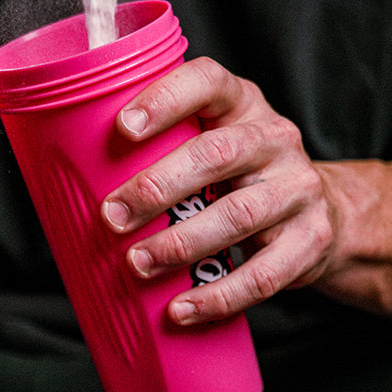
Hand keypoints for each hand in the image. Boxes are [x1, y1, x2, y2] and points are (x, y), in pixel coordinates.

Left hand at [101, 57, 338, 323]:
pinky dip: (219, 297)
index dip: (166, 99)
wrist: (323, 219)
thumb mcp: (209, 149)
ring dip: (180, 244)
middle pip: (216, 154)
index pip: (208, 82)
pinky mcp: (310, 241)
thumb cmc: (236, 181)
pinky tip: (181, 309)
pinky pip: (264, 275)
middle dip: (157, 187)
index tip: (122, 127)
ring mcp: (298, 189)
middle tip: (111, 217)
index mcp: (241, 105)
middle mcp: (274, 139)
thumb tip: (67, 190)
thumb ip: (160, 153)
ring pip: (238, 215)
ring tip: (136, 264)